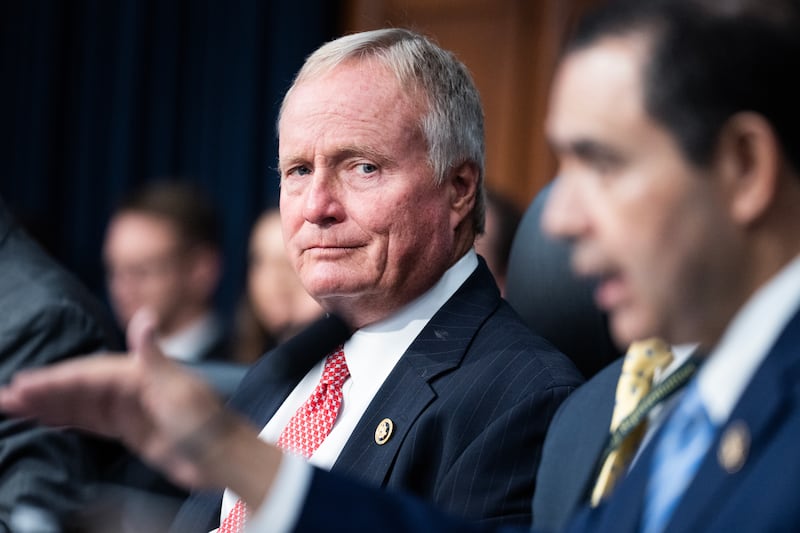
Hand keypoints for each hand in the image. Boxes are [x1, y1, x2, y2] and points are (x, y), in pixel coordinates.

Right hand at [0, 309, 281, 503]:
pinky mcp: (129, 429)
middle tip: (6, 397)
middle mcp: (131, 386)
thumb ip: (153, 355)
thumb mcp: (177, 387)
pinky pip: (90, 422)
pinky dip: (65, 419)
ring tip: (13, 407)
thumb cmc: (204, 420)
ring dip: (48, 405)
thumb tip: (144, 316)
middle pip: (78, 387)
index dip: (57, 378)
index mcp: (140, 371)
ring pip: (79, 405)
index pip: (89, 373)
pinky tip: (43, 419)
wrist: (221, 455)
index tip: (27, 383)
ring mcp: (128, 408)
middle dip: (43, 391)